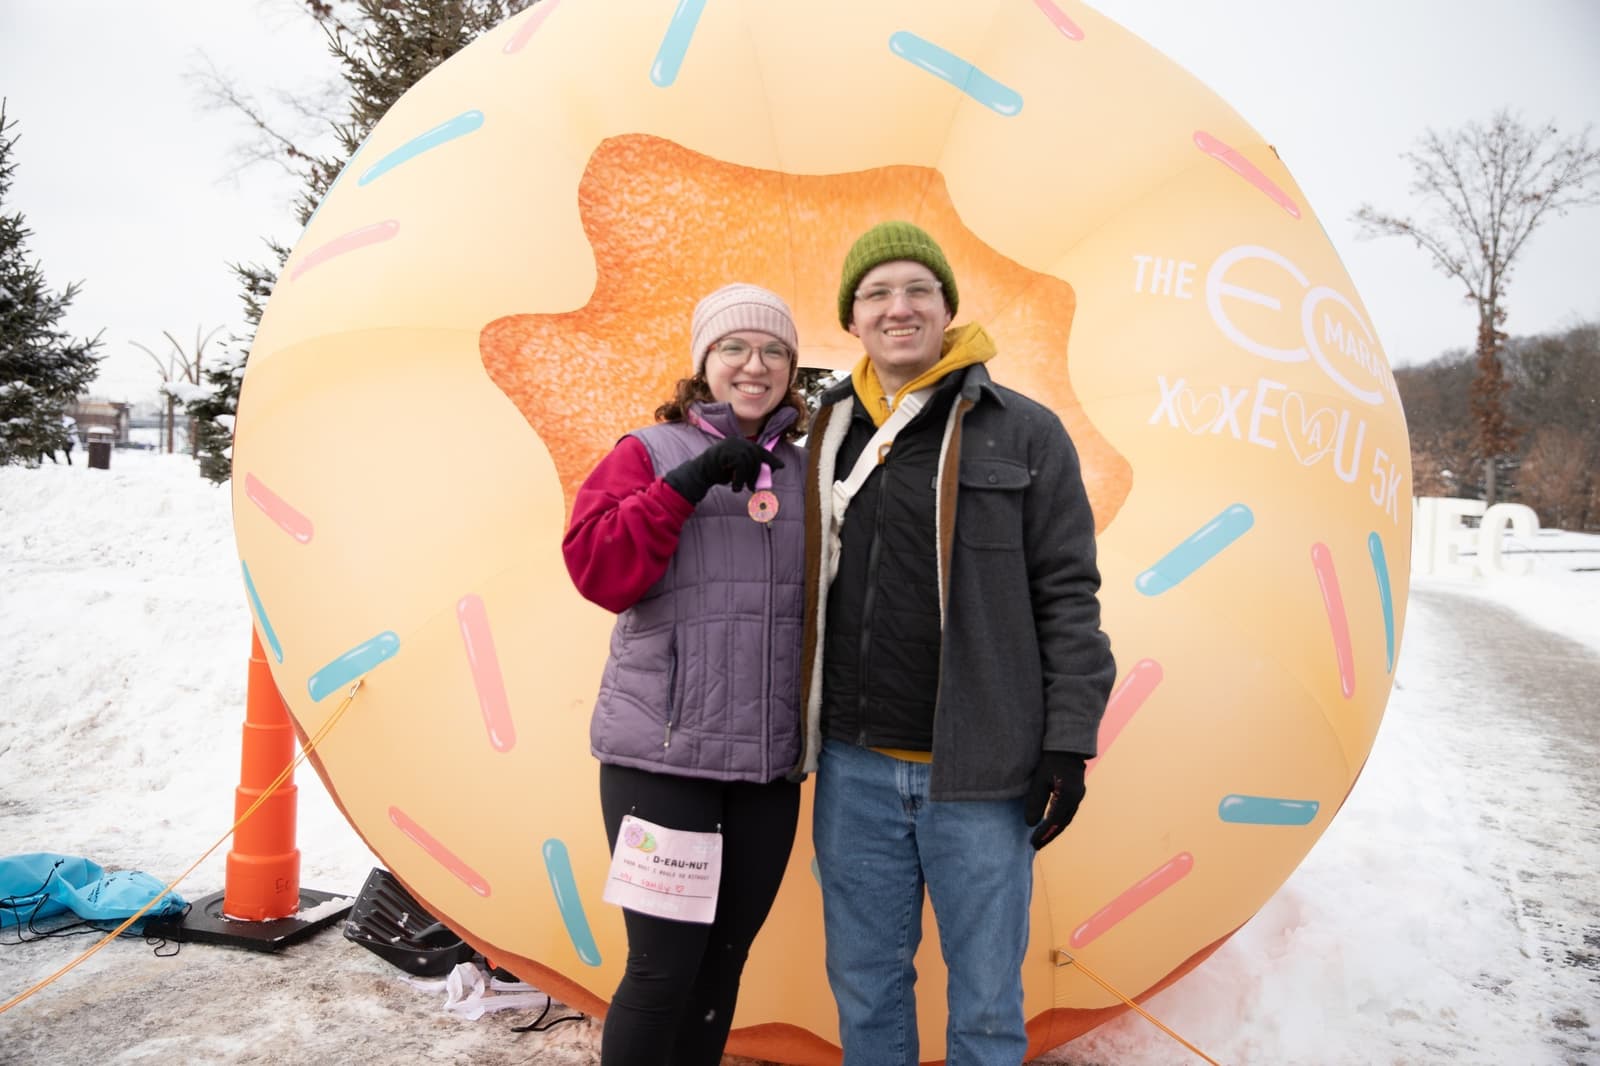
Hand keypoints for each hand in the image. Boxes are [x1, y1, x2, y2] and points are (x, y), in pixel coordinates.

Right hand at [664, 438, 783, 502]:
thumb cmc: (719, 472)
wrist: (699, 473)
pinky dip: (740, 480)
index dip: (771, 459)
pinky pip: (741, 466)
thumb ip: (751, 467)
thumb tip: (769, 472)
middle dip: (757, 474)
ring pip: (750, 463)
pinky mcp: (727, 451)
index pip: (759, 449)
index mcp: (740, 443)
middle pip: (757, 457)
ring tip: (738, 487)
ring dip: (746, 479)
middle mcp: (737, 441)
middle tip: (752, 489)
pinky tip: (733, 487)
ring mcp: (732, 444)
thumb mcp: (737, 469)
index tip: (780, 467)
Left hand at [1025, 751, 1087, 849]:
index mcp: (1067, 796)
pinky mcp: (1076, 793)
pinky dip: (1058, 821)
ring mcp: (1078, 796)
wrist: (1067, 747)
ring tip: (1041, 839)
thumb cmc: (1051, 761)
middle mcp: (1076, 799)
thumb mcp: (1039, 780)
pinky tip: (1049, 825)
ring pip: (1066, 819)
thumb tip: (1030, 824)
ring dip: (1054, 830)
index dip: (1042, 834)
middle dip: (1048, 836)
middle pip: (1062, 824)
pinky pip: (1067, 812)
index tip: (1032, 843)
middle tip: (1036, 846)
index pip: (1053, 821)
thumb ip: (1035, 801)